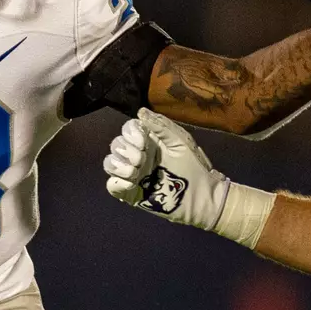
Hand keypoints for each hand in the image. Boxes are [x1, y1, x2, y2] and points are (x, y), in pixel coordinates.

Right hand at [104, 108, 230, 230]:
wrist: (201, 197)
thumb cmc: (195, 168)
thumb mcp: (180, 142)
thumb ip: (161, 126)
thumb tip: (140, 112)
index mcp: (149, 141)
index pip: (127, 129)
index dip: (130, 133)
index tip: (143, 142)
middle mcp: (138, 156)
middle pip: (116, 144)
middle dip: (127, 151)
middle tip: (142, 160)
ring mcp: (133, 174)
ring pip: (109, 163)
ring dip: (119, 165)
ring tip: (136, 172)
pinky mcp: (131, 193)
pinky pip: (112, 185)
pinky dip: (117, 182)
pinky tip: (132, 184)